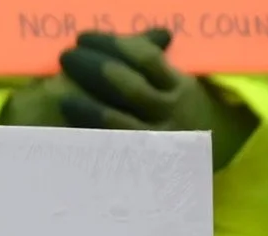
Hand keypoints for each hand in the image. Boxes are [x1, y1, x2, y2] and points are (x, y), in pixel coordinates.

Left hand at [55, 30, 259, 170]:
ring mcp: (155, 142)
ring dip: (86, 104)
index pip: (145, 58)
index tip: (84, 37)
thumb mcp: (177, 87)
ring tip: (58, 91)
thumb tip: (159, 35)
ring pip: (117, 121)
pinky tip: (67, 131)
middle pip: (127, 87)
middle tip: (66, 56)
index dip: (112, 45)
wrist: (209, 163)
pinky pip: (111, 151)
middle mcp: (170, 113)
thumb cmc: (180, 116)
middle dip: (93, 69)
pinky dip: (89, 139)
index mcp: (179, 87)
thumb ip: (159, 62)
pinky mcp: (141, 168)